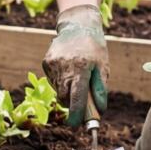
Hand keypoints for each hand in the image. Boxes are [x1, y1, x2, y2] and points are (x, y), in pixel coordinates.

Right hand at [45, 5, 108, 124]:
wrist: (77, 25)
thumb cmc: (94, 47)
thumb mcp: (103, 67)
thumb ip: (100, 90)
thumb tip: (99, 110)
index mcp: (81, 69)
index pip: (77, 99)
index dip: (77, 115)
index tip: (77, 124)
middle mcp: (65, 67)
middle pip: (64, 98)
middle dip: (72, 105)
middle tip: (81, 104)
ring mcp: (53, 64)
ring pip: (58, 90)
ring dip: (67, 92)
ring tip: (77, 79)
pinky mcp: (46, 62)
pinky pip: (53, 81)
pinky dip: (61, 81)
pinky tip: (68, 69)